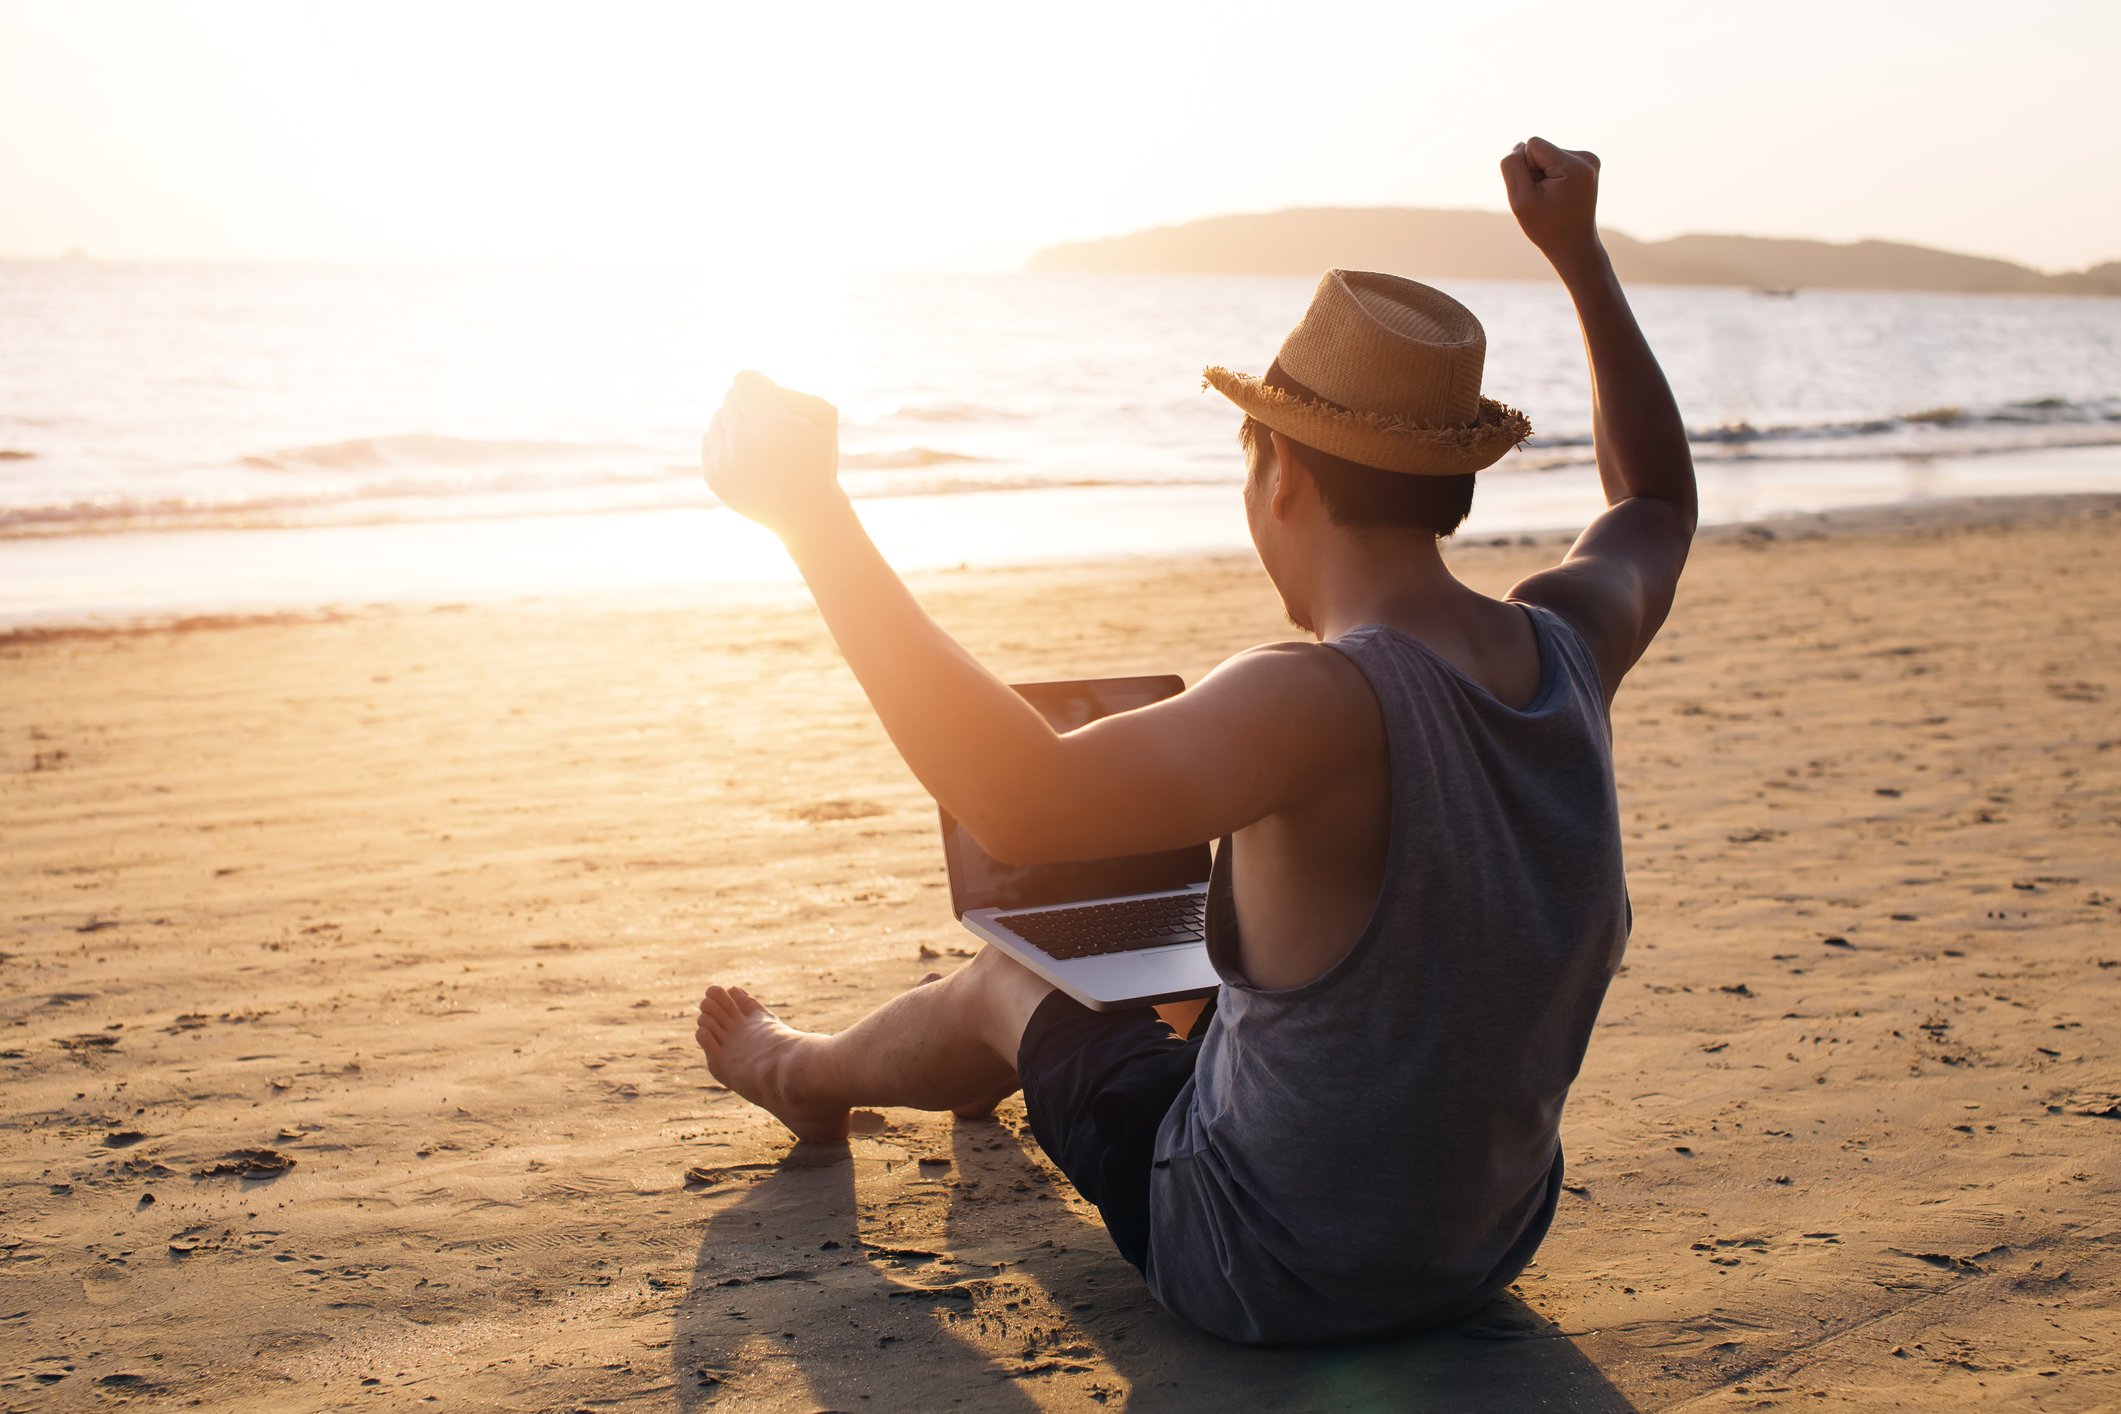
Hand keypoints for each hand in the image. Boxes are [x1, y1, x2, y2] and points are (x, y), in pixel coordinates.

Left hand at [700, 371, 843, 536]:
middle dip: (751, 406)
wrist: (805, 512)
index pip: (744, 380)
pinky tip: (748, 458)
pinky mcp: (713, 477)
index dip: (761, 385)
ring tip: (761, 444)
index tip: (772, 399)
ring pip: (718, 418)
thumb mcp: (823, 416)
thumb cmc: (817, 460)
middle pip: (730, 398)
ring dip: (738, 424)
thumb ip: (791, 390)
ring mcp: (724, 462)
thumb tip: (759, 390)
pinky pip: (710, 440)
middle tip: (771, 426)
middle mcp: (742, 442)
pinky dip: (727, 443)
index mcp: (771, 424)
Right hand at [1500, 136, 1602, 268]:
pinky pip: (1555, 160)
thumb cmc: (1546, 227)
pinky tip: (1558, 194)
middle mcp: (1586, 157)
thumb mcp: (1520, 199)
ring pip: (1546, 154)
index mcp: (1575, 165)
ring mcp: (1589, 160)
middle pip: (1540, 149)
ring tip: (1552, 199)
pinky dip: (1550, 177)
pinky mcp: (1586, 164)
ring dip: (1541, 176)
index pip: (1532, 145)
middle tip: (1545, 199)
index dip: (1525, 169)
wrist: (1574, 246)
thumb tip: (1519, 146)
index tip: (1538, 193)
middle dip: (1534, 172)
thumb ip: (1512, 167)